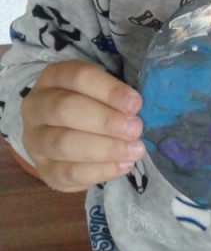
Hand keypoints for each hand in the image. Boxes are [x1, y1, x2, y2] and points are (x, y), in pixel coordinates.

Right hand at [21, 61, 143, 191]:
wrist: (63, 132)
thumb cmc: (89, 104)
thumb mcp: (99, 91)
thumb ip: (115, 97)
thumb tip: (137, 110)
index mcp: (53, 77)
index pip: (78, 77)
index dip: (108, 90)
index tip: (136, 104)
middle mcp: (36, 106)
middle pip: (65, 109)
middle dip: (105, 121)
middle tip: (136, 129)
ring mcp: (34, 139)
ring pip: (63, 144)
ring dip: (104, 149)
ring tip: (134, 150)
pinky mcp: (43, 170)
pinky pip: (68, 173)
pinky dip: (99, 171)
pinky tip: (123, 165)